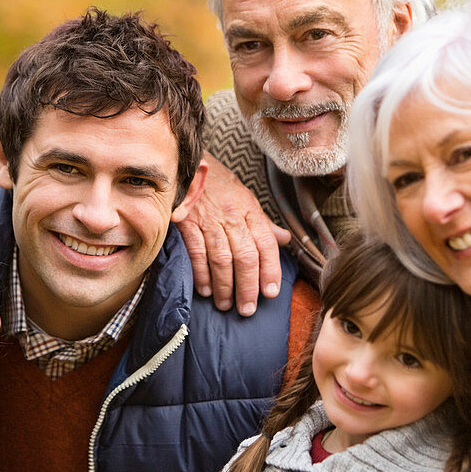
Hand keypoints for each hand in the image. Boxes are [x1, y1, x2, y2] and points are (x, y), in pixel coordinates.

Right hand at [175, 154, 291, 315]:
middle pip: (245, 256)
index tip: (271, 292)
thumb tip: (285, 239)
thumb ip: (263, 223)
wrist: (187, 162)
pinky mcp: (186, 222)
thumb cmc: (218, 184)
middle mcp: (231, 215)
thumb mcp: (245, 197)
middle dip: (248, 286)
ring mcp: (208, 219)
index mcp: (249, 209)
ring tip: (227, 305)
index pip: (266, 244)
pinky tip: (206, 290)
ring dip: (225, 286)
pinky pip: (197, 252)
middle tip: (247, 309)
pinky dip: (201, 274)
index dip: (270, 270)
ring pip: (222, 258)